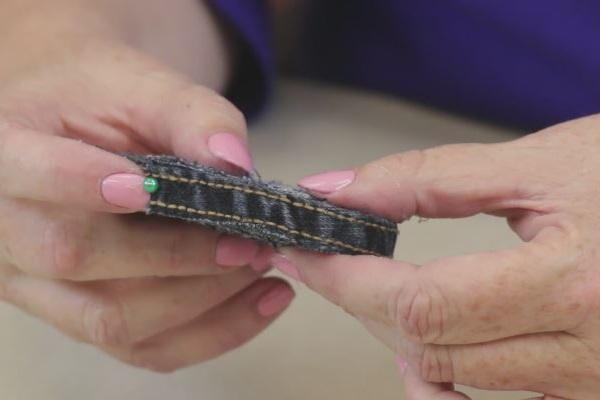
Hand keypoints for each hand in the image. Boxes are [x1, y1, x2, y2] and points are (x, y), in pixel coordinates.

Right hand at [0, 34, 292, 370]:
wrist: (75, 134)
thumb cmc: (101, 102)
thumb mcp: (140, 86)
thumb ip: (189, 114)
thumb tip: (234, 163)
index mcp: (8, 156)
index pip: (29, 177)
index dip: (81, 185)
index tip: (149, 188)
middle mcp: (11, 233)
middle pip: (77, 259)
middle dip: (177, 255)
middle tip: (250, 239)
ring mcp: (42, 286)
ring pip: (112, 321)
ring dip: (204, 301)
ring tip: (263, 267)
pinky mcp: (84, 315)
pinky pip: (142, 347)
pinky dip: (212, 331)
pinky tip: (261, 300)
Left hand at [272, 115, 599, 398]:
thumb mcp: (539, 164)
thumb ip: (428, 178)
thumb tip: (336, 190)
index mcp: (574, 284)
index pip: (418, 303)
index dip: (347, 279)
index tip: (307, 252)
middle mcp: (590, 353)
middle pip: (428, 348)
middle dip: (365, 303)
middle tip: (340, 260)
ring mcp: (594, 385)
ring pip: (454, 382)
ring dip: (403, 336)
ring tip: (385, 288)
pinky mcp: (593, 392)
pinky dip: (450, 376)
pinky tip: (441, 343)